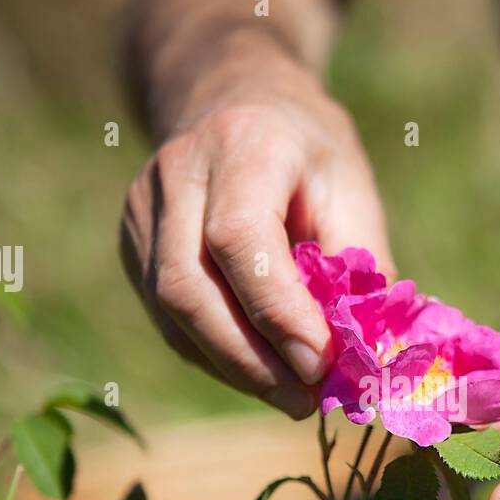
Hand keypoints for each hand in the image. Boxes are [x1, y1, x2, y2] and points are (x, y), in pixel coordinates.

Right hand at [119, 35, 391, 418]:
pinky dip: (217, 356)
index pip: (239, 237)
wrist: (234, 97)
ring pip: (172, 312)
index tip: (321, 364)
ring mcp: (142, 210)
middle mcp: (177, 172)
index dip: (277, 311)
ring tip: (291, 397)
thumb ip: (359, 269)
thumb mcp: (352, 189)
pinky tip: (260, 372)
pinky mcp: (132, 246)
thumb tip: (367, 360)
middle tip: (307, 402)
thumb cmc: (308, 152)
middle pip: (191, 287)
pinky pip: (168, 320)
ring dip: (235, 369)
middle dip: (252, 360)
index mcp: (242, 143)